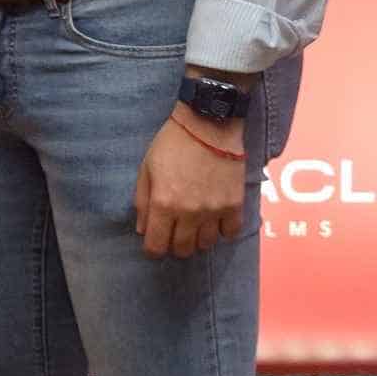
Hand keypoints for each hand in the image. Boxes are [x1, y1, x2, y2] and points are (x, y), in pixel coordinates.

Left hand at [134, 114, 248, 258]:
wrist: (208, 126)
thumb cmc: (172, 144)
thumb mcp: (146, 169)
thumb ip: (142, 201)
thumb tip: (142, 229)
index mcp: (163, 204)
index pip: (156, 246)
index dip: (153, 249)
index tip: (154, 243)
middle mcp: (189, 213)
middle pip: (182, 249)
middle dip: (175, 245)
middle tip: (174, 233)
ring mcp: (214, 211)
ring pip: (206, 244)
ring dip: (198, 239)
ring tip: (194, 225)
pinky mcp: (234, 205)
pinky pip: (230, 233)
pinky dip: (222, 231)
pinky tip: (215, 220)